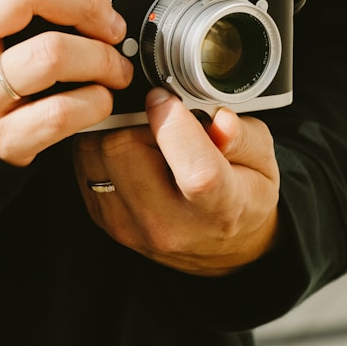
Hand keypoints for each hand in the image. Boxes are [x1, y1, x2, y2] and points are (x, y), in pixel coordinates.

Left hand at [73, 88, 280, 275]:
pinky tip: (127, 151)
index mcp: (219, 208)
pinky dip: (100, 147)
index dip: (174, 122)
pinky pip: (83, 165)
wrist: (221, 247)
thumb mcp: (263, 162)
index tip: (167, 98)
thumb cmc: (241, 196)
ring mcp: (130, 226)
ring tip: (143, 135)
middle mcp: (168, 224)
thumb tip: (221, 121)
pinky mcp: (104, 220)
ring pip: (94, 152)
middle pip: (124, 149)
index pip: (194, 169)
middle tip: (156, 118)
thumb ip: (244, 137)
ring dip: (113, 130)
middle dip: (136, 119)